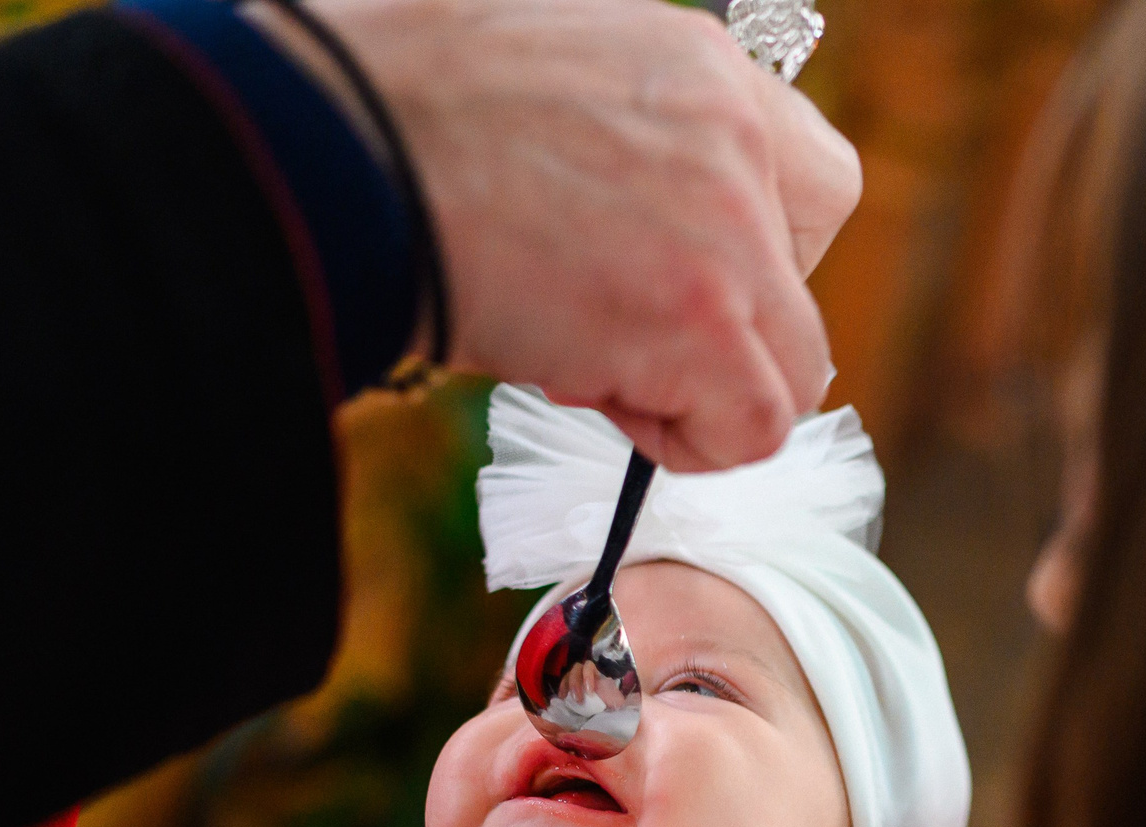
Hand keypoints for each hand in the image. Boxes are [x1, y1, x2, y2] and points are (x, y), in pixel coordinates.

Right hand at [302, 0, 861, 469]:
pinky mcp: (701, 318)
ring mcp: (729, 231)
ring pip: (790, 370)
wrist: (330, 144)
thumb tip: (630, 225)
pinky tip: (593, 392)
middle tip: (622, 332)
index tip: (684, 276)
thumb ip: (624, 141)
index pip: (815, 182)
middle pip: (804, 287)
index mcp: (699, 66)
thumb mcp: (542, 81)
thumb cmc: (386, 112)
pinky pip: (750, 428)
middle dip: (722, 332)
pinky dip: (682, 442)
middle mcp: (735, 137)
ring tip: (591, 362)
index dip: (763, 250)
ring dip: (700, 393)